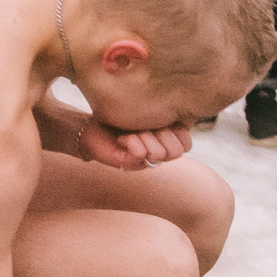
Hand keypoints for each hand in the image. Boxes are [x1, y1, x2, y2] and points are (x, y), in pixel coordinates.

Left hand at [76, 117, 192, 170]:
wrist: (90, 127)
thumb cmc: (120, 116)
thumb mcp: (148, 111)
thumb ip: (167, 115)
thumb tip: (184, 115)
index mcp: (166, 141)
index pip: (186, 144)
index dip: (177, 131)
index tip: (161, 117)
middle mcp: (157, 154)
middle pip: (176, 151)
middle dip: (162, 132)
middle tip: (145, 124)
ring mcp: (143, 162)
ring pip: (159, 153)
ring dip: (145, 136)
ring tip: (131, 132)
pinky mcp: (127, 164)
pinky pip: (141, 155)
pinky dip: (132, 141)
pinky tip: (122, 138)